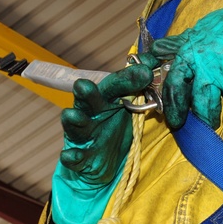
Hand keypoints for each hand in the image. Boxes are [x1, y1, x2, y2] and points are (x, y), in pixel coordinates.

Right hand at [59, 52, 158, 185]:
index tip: (145, 72)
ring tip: (73, 115)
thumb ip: (140, 86)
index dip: (127, 78)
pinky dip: (71, 156)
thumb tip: (152, 60)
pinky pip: (72, 157)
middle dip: (86, 93)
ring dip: (73, 120)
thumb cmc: (116, 129)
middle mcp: (91, 113)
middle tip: (84, 86)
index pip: (114, 84)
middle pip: (87, 100)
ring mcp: (83, 135)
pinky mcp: (80, 159)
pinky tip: (71, 155)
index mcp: (106, 99)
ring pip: (74, 125)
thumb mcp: (131, 108)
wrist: (103, 163)